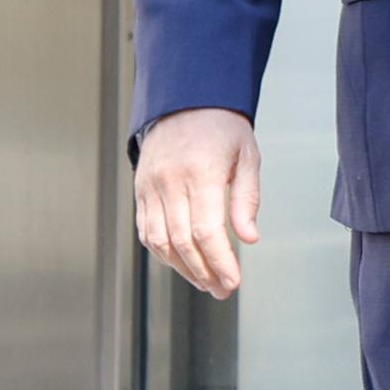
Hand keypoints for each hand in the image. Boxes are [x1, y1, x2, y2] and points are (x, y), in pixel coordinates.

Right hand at [136, 106, 262, 296]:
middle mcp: (169, 181)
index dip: (220, 262)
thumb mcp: (247, 157)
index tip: (234, 282)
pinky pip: (146, 230)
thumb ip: (247, 199)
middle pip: (182, 242)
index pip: (206, 231)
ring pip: (159, 241)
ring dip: (182, 268)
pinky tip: (182, 263)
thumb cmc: (222, 127)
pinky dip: (163, 252)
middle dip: (204, 273)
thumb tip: (249, 238)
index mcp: (200, 173)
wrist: (185, 100)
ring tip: (206, 282)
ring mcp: (149, 187)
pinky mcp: (140, 190)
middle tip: (223, 290)